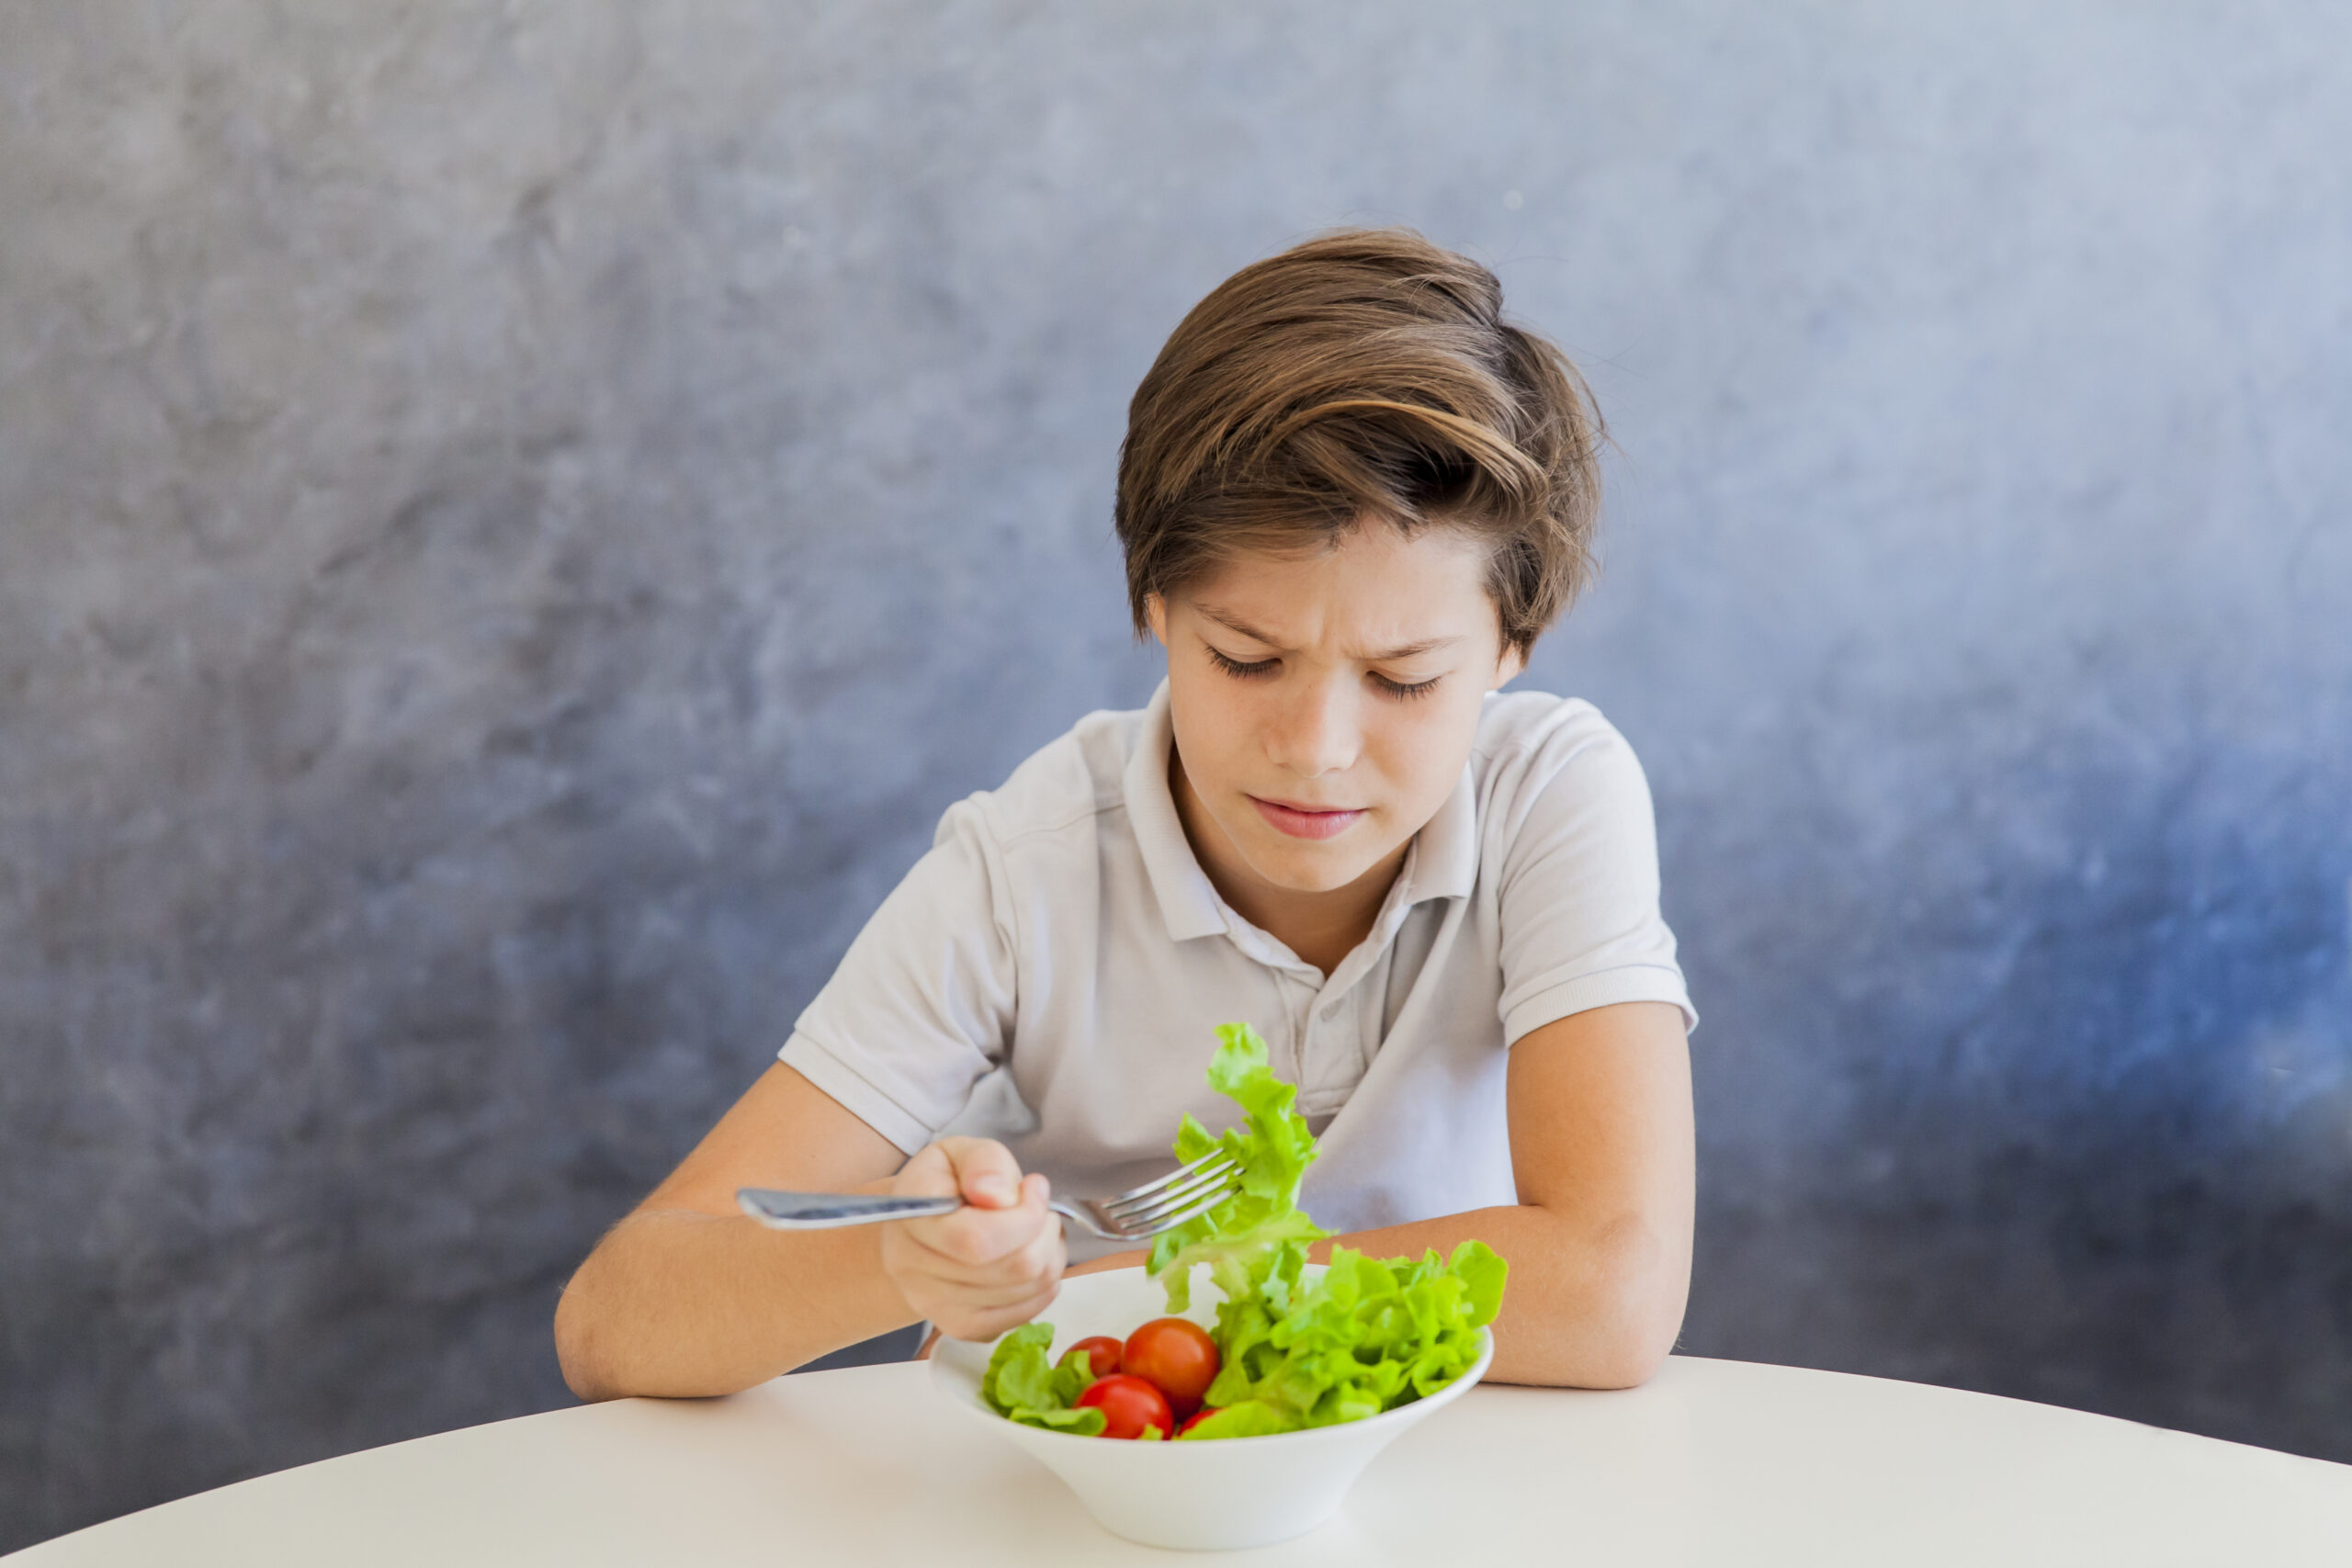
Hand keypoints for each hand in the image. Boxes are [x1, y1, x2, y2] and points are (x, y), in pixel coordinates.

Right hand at [880, 1137, 1064, 1341]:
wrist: (918, 1228)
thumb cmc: (946, 1184)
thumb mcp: (962, 1152)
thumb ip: (984, 1164)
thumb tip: (1001, 1196)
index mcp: (911, 1218)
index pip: (976, 1240)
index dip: (1024, 1215)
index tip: (1034, 1187)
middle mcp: (912, 1270)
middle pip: (1012, 1268)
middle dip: (1044, 1232)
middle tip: (1042, 1208)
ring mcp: (934, 1307)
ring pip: (1025, 1290)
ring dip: (1050, 1255)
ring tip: (1038, 1230)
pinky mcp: (959, 1327)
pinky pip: (1022, 1315)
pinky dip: (1042, 1286)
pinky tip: (1032, 1258)